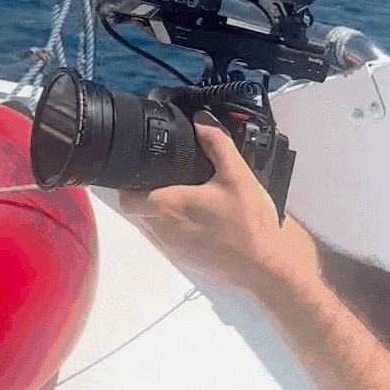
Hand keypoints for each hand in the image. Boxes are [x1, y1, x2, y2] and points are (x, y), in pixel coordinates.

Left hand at [116, 114, 318, 295]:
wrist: (265, 267)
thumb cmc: (249, 225)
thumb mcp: (237, 175)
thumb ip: (217, 143)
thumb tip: (201, 121)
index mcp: (169, 207)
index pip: (125, 198)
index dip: (125, 184)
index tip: (138, 171)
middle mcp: (162, 231)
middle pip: (135, 211)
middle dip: (143, 193)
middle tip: (164, 178)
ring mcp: (171, 249)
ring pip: (149, 226)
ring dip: (157, 211)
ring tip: (183, 196)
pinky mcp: (183, 261)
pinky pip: (164, 240)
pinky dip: (171, 227)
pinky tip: (197, 219)